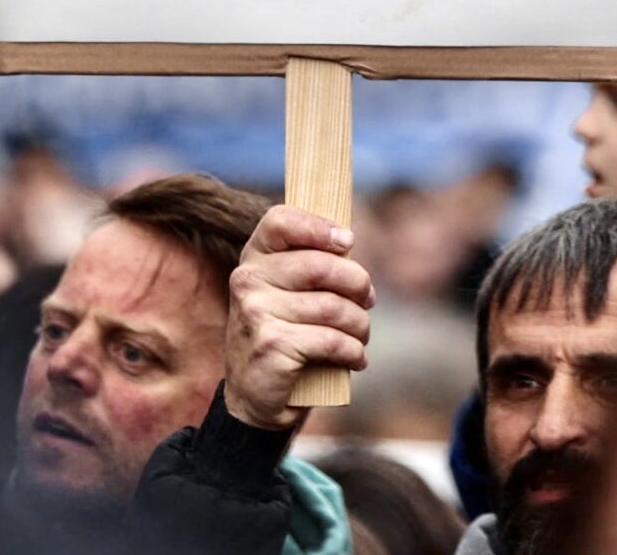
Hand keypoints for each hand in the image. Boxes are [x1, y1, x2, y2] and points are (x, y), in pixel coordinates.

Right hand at [222, 205, 374, 430]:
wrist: (253, 396)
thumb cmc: (282, 335)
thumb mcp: (286, 294)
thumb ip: (310, 266)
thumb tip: (348, 244)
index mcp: (253, 259)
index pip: (281, 220)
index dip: (319, 226)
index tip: (347, 241)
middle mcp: (248, 281)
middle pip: (322, 266)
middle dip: (358, 285)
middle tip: (368, 301)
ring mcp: (257, 313)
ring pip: (334, 308)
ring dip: (360, 325)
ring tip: (361, 335)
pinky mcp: (273, 346)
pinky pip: (333, 340)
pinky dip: (354, 352)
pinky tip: (356, 358)